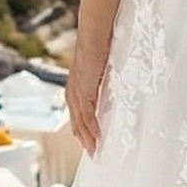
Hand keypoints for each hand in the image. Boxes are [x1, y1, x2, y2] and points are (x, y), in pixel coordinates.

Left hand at [67, 35, 110, 155]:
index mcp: (76, 87)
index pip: (78, 116)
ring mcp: (76, 92)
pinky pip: (87, 116)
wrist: (96, 31)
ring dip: (88, 139)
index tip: (93, 144)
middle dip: (84, 140)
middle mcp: (73, 91)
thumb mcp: (103, 68)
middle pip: (76, 123)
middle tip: (94, 155)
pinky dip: (92, 130)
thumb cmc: (102, 44)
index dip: (84, 131)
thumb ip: (105, 80)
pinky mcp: (83, 91)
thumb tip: (113, 87)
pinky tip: (98, 140)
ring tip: (96, 153)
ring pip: (80, 123)